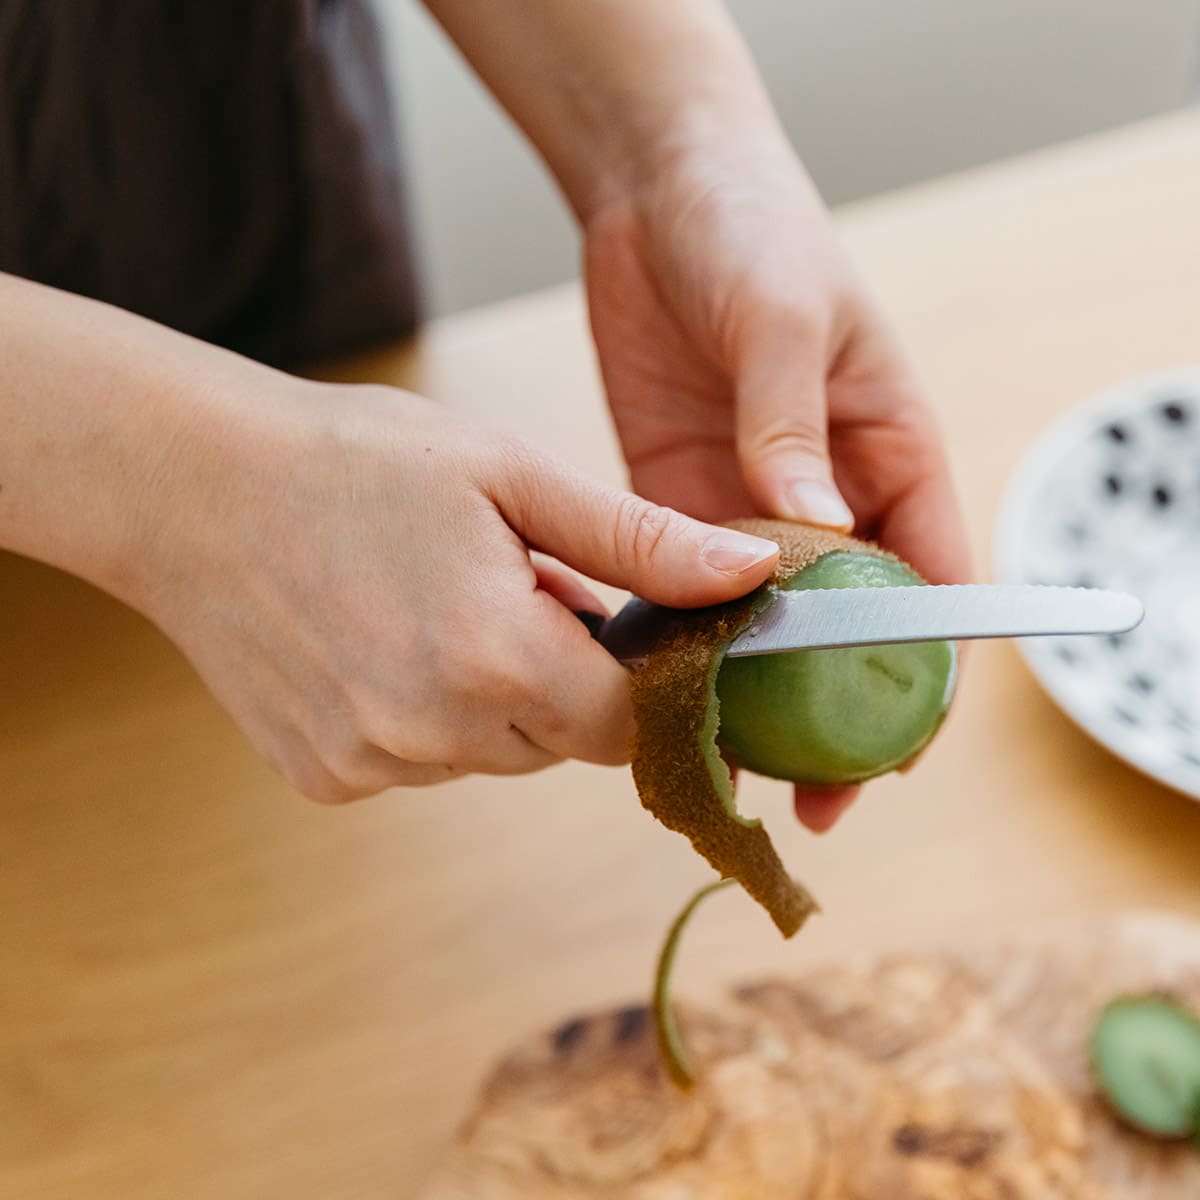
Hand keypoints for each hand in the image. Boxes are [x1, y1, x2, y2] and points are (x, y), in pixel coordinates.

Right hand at [129, 379, 781, 801]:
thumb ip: (640, 540)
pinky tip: (382, 640)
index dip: (635, 676)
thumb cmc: (356, 459)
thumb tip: (750, 577)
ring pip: (493, 755)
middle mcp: (432, 734)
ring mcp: (370, 764)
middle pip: (563, 744)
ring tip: (437, 602)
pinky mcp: (324, 777)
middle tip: (511, 586)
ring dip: (495, 696)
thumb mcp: (512, 475)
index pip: (628, 726)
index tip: (617, 625)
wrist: (188, 485)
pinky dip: (428, 714)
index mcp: (495, 657)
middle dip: (564, 677)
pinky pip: (422, 762)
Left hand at [584, 140, 969, 830]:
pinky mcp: (672, 499)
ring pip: (763, 623)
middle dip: (834, 711)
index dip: (924, 668)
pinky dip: (680, 641)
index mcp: (888, 452)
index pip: (929, 578)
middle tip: (812, 797)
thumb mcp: (783, 315)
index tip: (902, 748)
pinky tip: (662, 695)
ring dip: (752, 694)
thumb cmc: (750, 228)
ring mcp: (745, 503)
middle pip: (846, 626)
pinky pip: (683, 586)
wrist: (656, 192)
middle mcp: (824, 494)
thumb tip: (810, 531)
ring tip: (729, 768)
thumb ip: (792, 423)